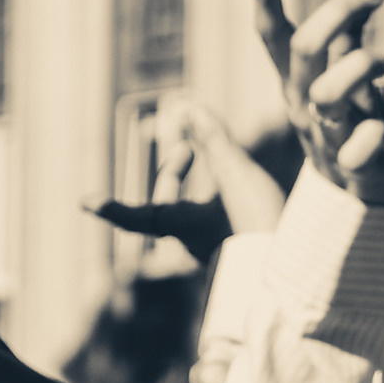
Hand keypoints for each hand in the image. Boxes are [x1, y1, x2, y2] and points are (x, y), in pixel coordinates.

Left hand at [89, 102, 283, 265]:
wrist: (299, 273)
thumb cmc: (262, 227)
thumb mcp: (236, 174)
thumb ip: (214, 140)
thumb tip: (189, 109)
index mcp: (185, 226)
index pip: (139, 215)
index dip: (112, 207)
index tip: (84, 203)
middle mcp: (193, 241)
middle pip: (166, 205)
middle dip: (172, 172)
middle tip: (184, 145)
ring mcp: (214, 246)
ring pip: (191, 210)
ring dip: (196, 181)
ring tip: (201, 153)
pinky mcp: (234, 247)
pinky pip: (212, 217)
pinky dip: (216, 194)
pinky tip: (231, 184)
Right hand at [250, 0, 383, 207]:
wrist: (359, 192)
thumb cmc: (349, 120)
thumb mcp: (344, 71)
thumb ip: (352, 30)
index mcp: (294, 79)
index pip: (272, 33)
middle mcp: (301, 104)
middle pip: (303, 49)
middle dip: (338, 10)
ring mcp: (324, 136)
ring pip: (325, 95)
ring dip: (361, 65)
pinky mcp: (353, 168)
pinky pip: (356, 151)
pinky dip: (370, 136)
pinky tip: (379, 128)